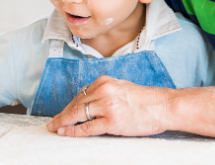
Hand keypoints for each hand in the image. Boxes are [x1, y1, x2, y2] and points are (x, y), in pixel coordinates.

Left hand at [46, 76, 172, 136]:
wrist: (163, 106)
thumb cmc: (145, 99)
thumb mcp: (122, 87)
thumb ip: (105, 92)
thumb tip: (89, 100)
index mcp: (105, 81)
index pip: (81, 95)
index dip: (68, 106)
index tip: (61, 113)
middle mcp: (104, 91)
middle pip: (76, 104)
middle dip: (62, 115)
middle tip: (52, 123)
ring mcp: (107, 106)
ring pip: (78, 115)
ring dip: (64, 123)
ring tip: (55, 129)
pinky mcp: (112, 121)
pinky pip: (87, 128)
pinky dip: (74, 131)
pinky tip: (65, 133)